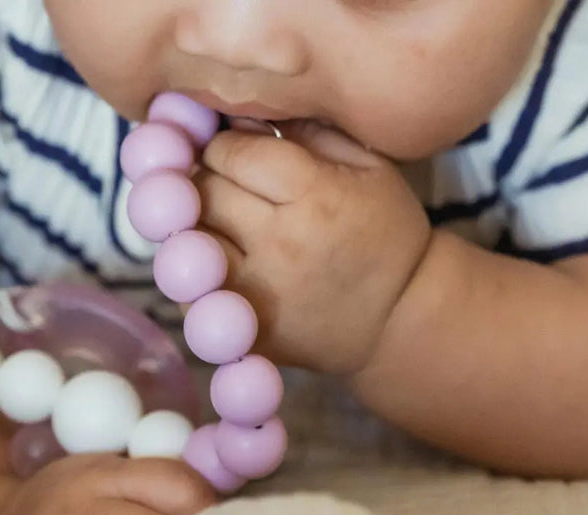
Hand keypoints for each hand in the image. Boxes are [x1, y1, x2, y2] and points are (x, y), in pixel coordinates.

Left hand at [193, 120, 432, 374]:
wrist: (401, 319)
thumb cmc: (388, 235)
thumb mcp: (370, 167)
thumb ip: (309, 130)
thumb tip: (243, 111)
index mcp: (314, 196)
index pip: (230, 151)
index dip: (225, 142)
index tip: (237, 149)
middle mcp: (278, 244)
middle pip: (202, 190)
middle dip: (205, 177)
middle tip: (224, 180)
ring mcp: (257, 292)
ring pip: (186, 238)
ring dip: (193, 222)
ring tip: (217, 218)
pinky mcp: (244, 330)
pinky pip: (188, 292)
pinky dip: (193, 271)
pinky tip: (217, 260)